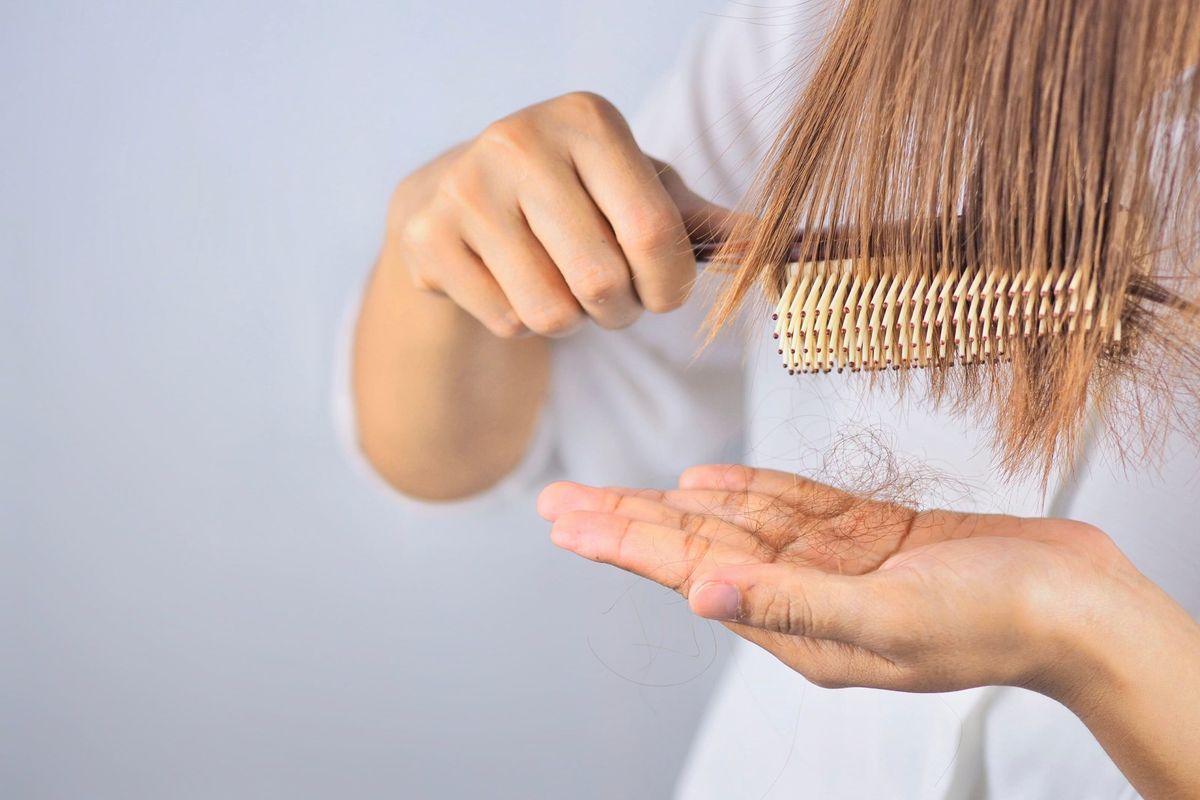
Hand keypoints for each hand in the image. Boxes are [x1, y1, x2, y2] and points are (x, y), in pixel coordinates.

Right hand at [384, 92, 731, 338]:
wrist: (457, 194)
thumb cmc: (572, 195)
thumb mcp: (638, 191)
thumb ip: (703, 222)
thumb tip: (783, 249)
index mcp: (588, 118)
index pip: (655, 235)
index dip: (670, 286)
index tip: (662, 289)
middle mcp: (520, 140)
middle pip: (603, 283)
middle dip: (621, 311)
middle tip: (609, 296)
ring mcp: (466, 188)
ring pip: (551, 313)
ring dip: (572, 321)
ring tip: (558, 284)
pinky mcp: (428, 237)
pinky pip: (506, 322)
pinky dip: (521, 322)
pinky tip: (508, 281)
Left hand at [537, 464, 1143, 700]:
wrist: (1076, 603)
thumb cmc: (993, 621)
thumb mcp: (887, 620)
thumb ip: (790, 604)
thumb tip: (698, 593)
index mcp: (795, 625)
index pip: (686, 572)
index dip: (621, 542)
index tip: (565, 521)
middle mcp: (803, 595)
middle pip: (693, 547)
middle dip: (623, 522)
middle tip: (559, 500)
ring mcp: (834, 565)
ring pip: (733, 525)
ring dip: (670, 505)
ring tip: (613, 493)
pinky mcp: (868, 537)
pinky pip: (789, 509)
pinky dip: (745, 492)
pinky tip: (705, 483)